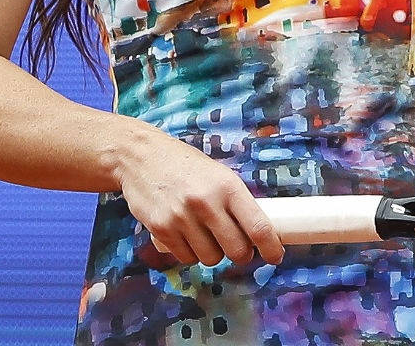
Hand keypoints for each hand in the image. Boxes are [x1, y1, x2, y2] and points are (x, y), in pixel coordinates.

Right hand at [114, 126, 283, 267]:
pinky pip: (186, 258)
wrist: (140, 156)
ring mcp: (182, 218)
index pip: (258, 227)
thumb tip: (259, 234)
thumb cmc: (185, 165)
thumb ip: (236, 202)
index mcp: (227, 186)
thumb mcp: (218, 174)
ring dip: (213, 253)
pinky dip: (190, 252)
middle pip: (237, 251)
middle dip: (240, 253)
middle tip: (235, 246)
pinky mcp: (161, 230)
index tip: (275, 256)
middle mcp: (206, 202)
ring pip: (211, 258)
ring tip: (205, 235)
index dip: (271, 248)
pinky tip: (186, 235)